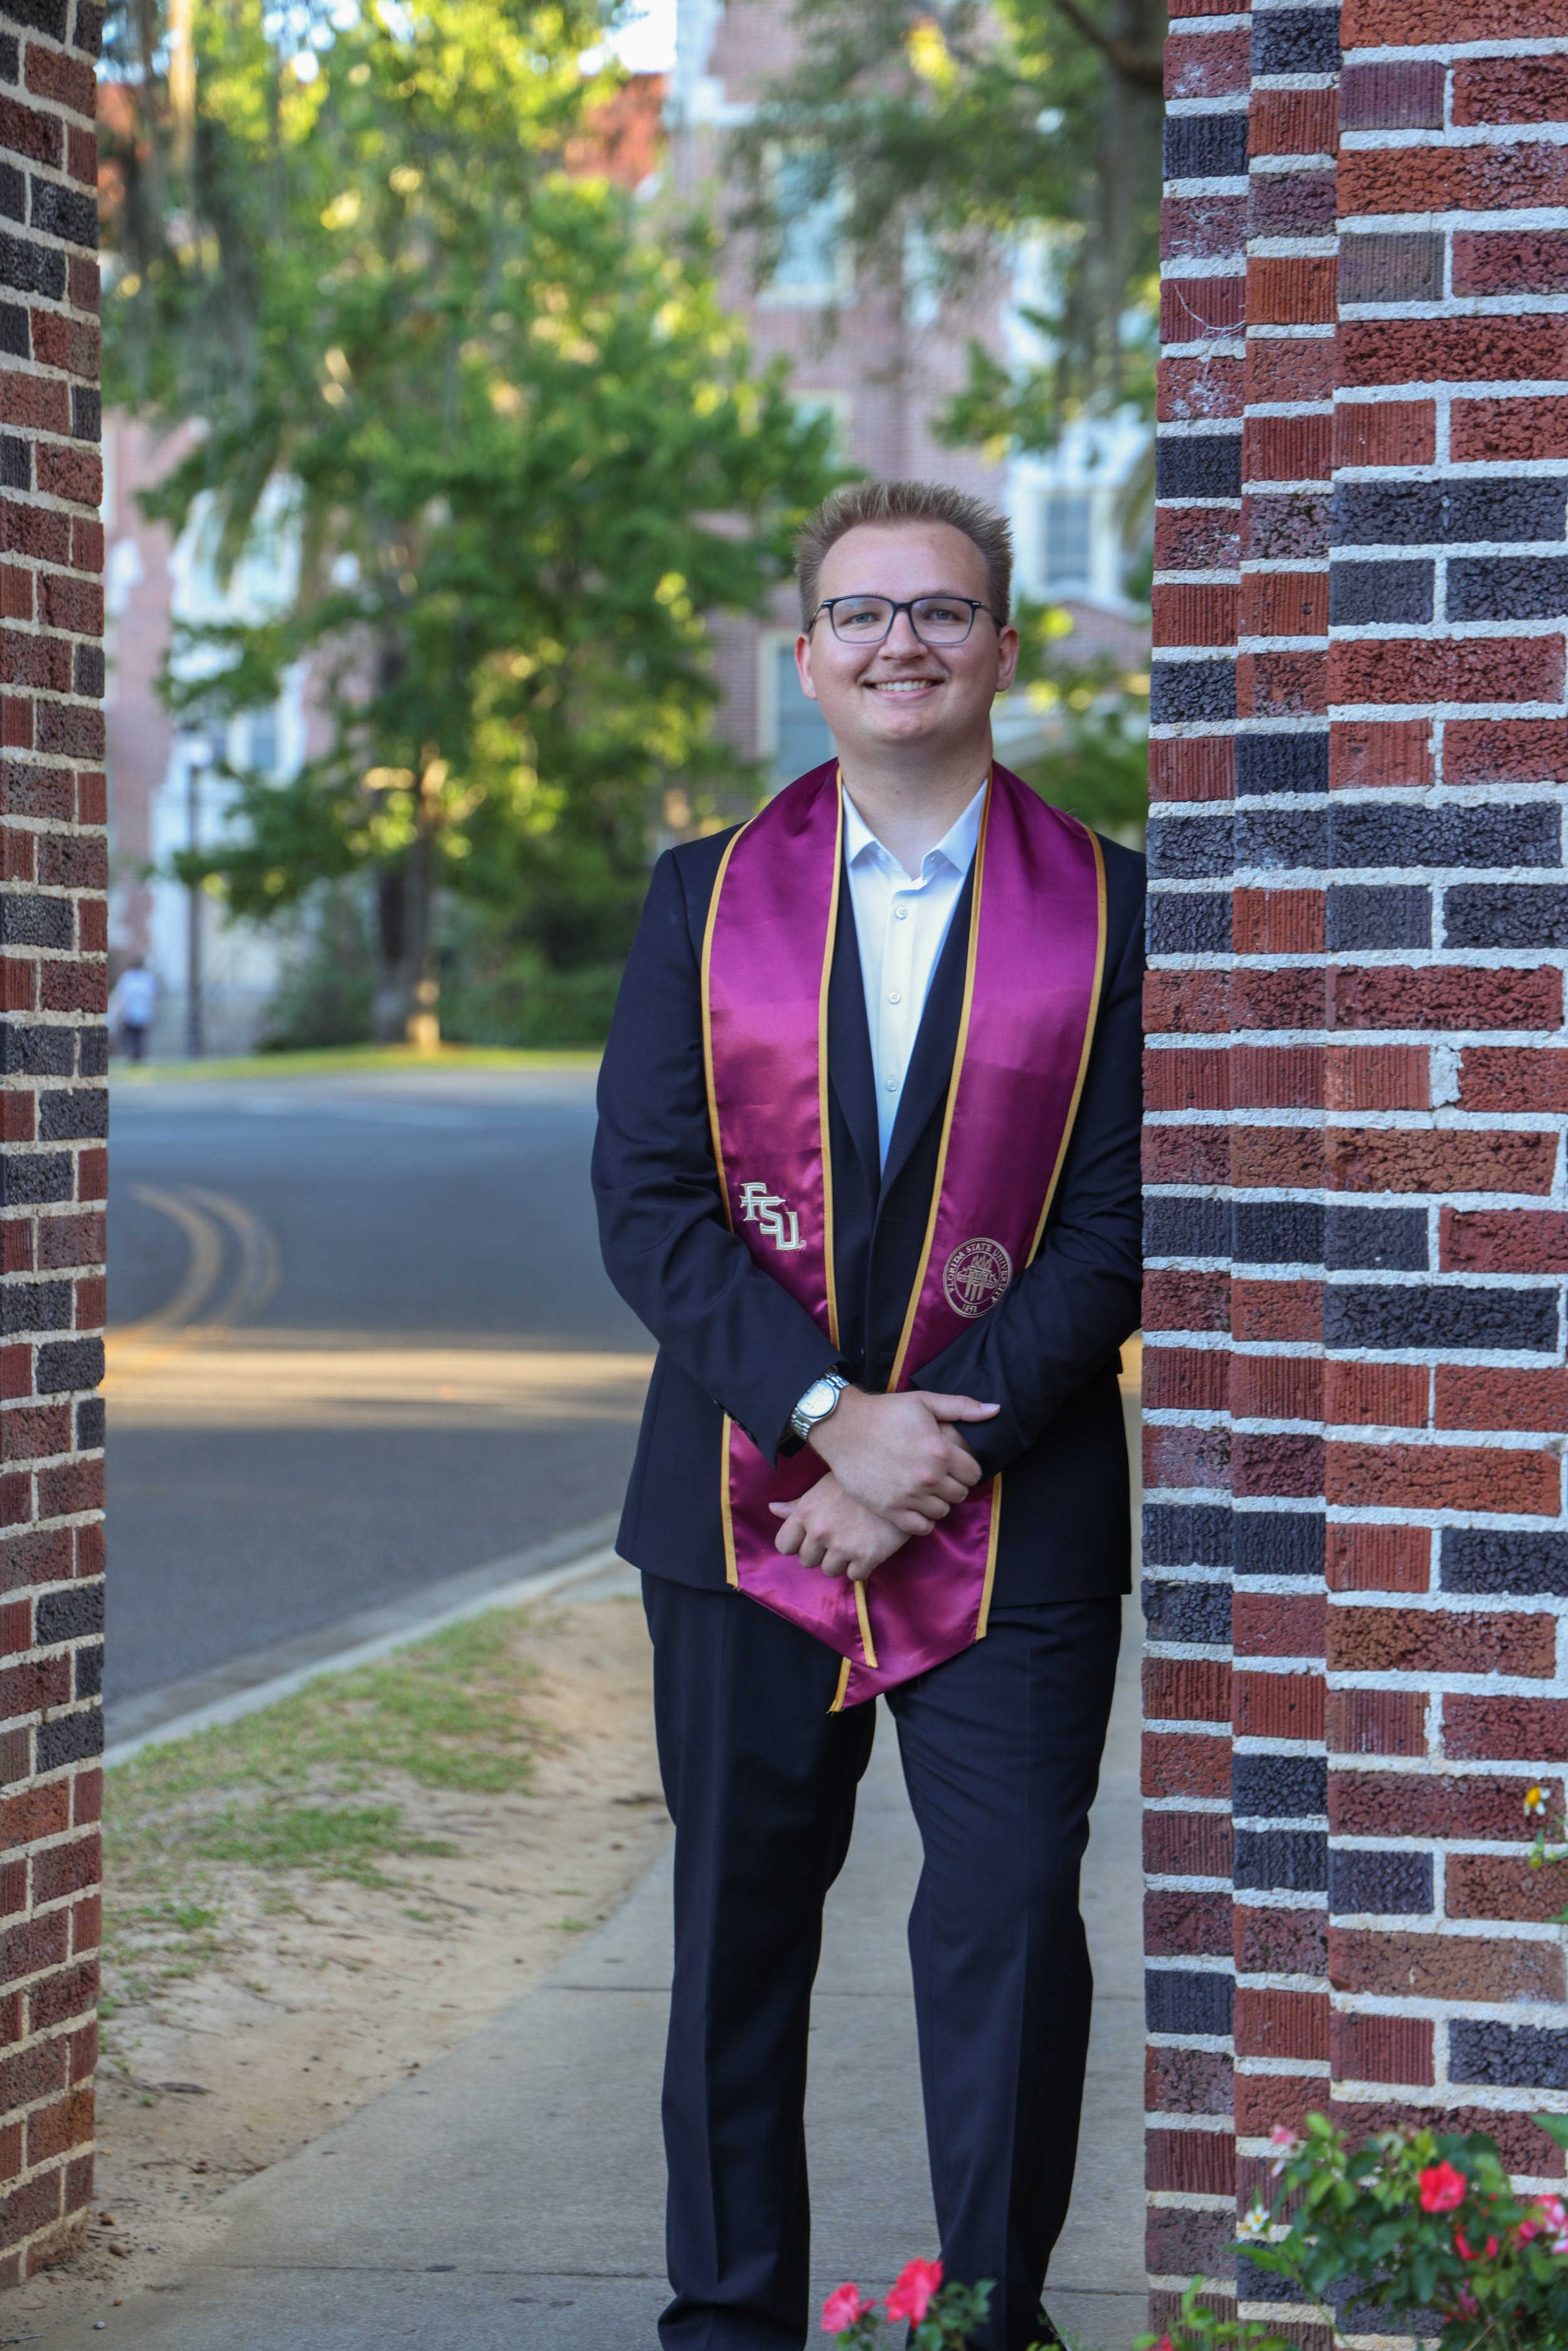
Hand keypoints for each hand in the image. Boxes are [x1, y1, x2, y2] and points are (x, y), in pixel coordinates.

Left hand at [770, 1474, 910, 1582]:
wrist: (899, 1482)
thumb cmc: (858, 1482)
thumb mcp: (824, 1486)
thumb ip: (799, 1504)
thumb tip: (773, 1509)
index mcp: (806, 1512)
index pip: (784, 1545)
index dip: (797, 1544)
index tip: (810, 1540)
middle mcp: (820, 1530)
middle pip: (807, 1561)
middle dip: (820, 1553)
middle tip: (838, 1538)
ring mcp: (842, 1546)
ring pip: (830, 1571)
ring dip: (841, 1561)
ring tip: (855, 1542)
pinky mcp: (866, 1557)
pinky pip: (855, 1576)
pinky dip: (862, 1566)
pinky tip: (870, 1548)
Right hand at [807, 1387, 997, 1530]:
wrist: (843, 1426)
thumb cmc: (885, 1412)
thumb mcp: (925, 1401)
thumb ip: (963, 1407)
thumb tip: (995, 1410)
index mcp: (941, 1451)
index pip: (974, 1474)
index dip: (965, 1468)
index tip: (953, 1464)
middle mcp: (928, 1477)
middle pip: (960, 1494)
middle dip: (952, 1485)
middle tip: (938, 1475)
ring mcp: (908, 1496)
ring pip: (942, 1511)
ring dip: (937, 1502)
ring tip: (925, 1489)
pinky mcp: (889, 1509)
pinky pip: (920, 1527)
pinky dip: (922, 1520)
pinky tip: (914, 1505)